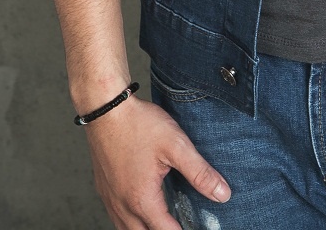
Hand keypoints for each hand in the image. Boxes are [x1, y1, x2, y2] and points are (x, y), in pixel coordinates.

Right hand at [85, 94, 230, 228]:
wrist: (106, 107)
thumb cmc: (138, 124)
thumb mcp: (176, 145)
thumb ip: (199, 172)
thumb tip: (222, 194)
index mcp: (142, 199)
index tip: (196, 226)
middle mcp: (122, 205)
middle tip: (180, 224)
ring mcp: (110, 198)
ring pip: (126, 229)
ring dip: (145, 228)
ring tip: (163, 220)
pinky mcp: (103, 188)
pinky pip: (116, 216)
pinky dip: (131, 219)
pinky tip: (141, 206)